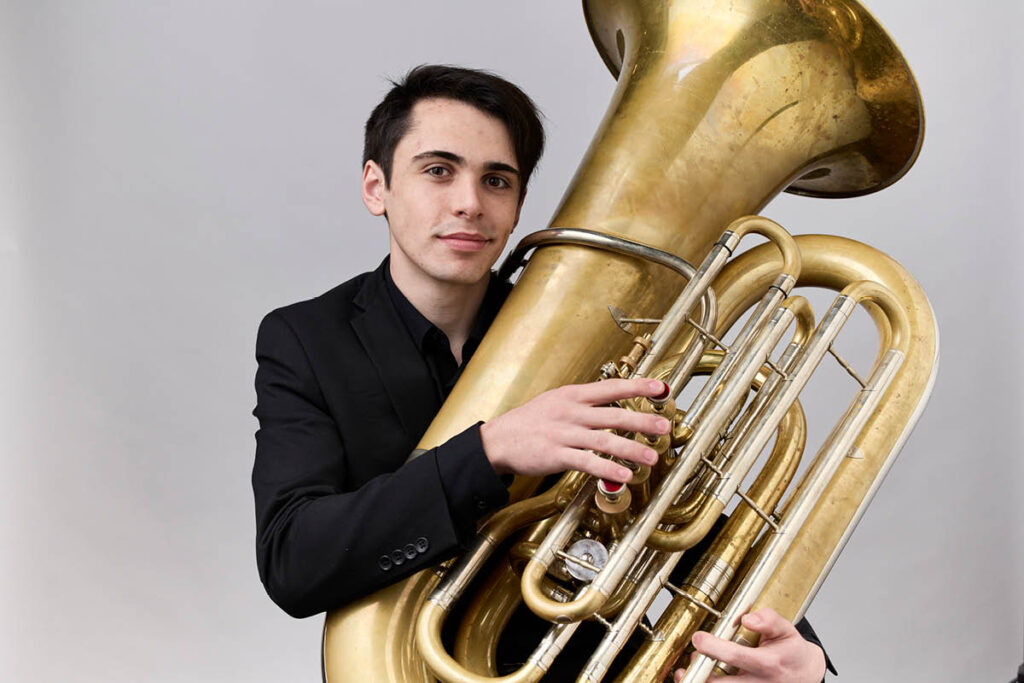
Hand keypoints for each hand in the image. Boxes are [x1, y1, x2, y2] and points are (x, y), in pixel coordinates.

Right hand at [479, 378, 670, 482]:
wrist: (497, 440)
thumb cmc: (529, 422)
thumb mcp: (556, 402)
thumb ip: (584, 403)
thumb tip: (613, 402)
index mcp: (573, 395)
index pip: (612, 387)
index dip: (638, 387)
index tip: (661, 388)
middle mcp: (571, 412)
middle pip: (614, 414)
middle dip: (642, 421)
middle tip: (665, 427)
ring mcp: (564, 434)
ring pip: (604, 440)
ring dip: (631, 450)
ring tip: (651, 458)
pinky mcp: (556, 455)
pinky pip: (587, 462)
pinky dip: (607, 469)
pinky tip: (623, 476)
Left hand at [674, 608, 825, 681]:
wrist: (806, 675)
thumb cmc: (792, 652)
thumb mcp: (786, 630)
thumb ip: (768, 620)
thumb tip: (748, 618)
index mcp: (768, 663)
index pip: (736, 656)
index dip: (713, 647)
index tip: (698, 637)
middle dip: (700, 671)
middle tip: (693, 657)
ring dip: (701, 680)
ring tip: (689, 671)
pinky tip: (701, 676)